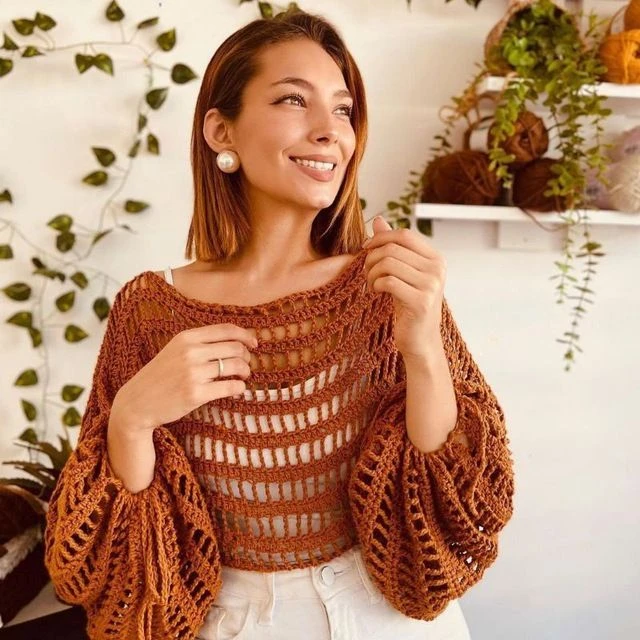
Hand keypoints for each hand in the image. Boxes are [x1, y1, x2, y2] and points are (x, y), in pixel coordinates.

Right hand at [113, 323, 256, 433]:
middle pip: (235, 348)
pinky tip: (237, 390)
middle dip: (246, 357)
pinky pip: (230, 387)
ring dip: (245, 372)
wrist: (137, 402)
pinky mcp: (195, 394)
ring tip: (242, 377)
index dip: (245, 335)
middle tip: (246, 366)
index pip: (226, 329)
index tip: (254, 344)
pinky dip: (239, 388)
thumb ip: (200, 343)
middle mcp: (190, 352)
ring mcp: (193, 373)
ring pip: (236, 366)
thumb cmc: (160, 376)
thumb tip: (236, 341)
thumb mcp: (176, 350)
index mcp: (187, 337)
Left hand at [362, 216, 445, 361]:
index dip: (381, 238)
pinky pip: (389, 282)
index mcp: (436, 259)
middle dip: (372, 257)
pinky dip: (376, 285)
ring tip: (371, 283)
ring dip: (371, 273)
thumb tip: (378, 220)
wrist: (420, 340)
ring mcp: (431, 285)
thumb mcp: (402, 273)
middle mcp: (437, 269)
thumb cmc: (409, 306)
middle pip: (393, 248)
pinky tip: (377, 292)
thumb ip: (392, 247)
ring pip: (388, 264)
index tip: (366, 248)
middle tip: (366, 271)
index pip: (404, 235)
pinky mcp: (421, 302)